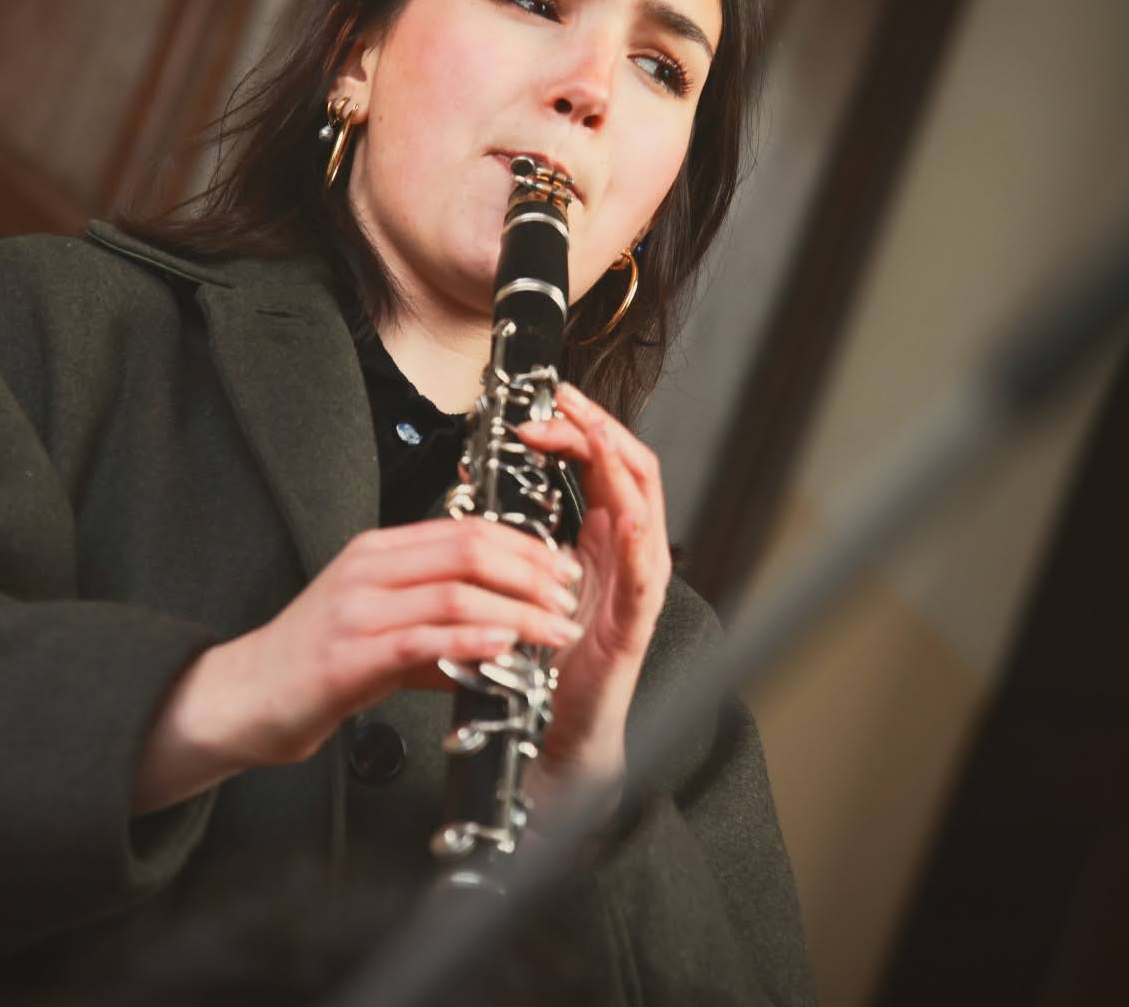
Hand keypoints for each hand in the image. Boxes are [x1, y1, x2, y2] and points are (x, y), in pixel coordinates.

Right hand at [133, 518, 583, 811]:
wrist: (240, 698)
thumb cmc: (308, 665)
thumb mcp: (379, 632)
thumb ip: (435, 629)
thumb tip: (495, 637)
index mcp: (376, 554)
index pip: (465, 530)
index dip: (524, 545)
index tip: (562, 567)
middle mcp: (367, 570)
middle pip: (468, 549)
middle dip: (531, 572)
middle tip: (569, 596)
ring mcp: (356, 609)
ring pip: (454, 590)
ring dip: (517, 610)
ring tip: (553, 629)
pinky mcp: (348, 654)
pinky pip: (421, 638)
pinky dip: (471, 639)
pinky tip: (503, 647)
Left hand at [516, 381, 674, 781]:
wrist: (556, 730)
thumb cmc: (542, 657)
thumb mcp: (525, 576)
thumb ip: (518, 532)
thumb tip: (482, 479)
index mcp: (602, 538)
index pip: (602, 461)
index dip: (579, 424)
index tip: (545, 401)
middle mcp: (628, 553)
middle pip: (632, 467)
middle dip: (600, 426)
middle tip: (564, 399)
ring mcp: (637, 585)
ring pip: (646, 506)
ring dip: (618, 465)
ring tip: (592, 434)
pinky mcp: (634, 624)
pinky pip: (645, 573)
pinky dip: (635, 540)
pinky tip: (620, 516)